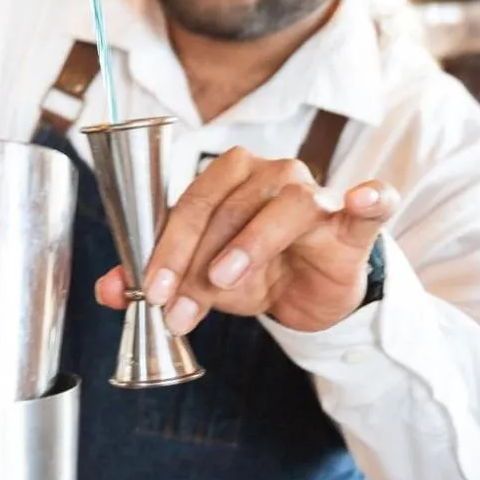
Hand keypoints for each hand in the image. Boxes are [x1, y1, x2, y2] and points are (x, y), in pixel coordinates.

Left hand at [94, 148, 398, 334]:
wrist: (309, 296)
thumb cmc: (254, 273)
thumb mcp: (200, 281)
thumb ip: (155, 280)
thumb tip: (107, 290)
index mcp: (231, 177)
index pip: (192, 202)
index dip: (167, 247)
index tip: (152, 290)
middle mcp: (274, 175)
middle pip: (231, 203)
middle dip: (197, 257)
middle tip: (180, 303)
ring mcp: (319, 196)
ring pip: (287, 204)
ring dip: (252, 241)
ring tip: (226, 280)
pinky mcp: (356, 225)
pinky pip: (372, 204)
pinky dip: (370, 197)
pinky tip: (362, 199)